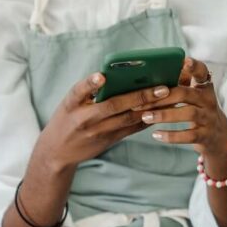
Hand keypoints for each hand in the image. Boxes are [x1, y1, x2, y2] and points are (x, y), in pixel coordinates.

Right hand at [34, 72, 171, 171]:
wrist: (57, 152)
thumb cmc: (65, 119)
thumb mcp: (69, 104)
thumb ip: (87, 91)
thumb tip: (115, 75)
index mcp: (71, 104)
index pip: (79, 91)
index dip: (90, 83)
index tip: (101, 76)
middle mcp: (85, 118)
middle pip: (114, 106)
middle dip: (139, 96)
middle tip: (162, 87)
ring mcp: (98, 131)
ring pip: (128, 118)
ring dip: (150, 107)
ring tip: (169, 97)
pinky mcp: (108, 140)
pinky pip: (131, 128)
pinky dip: (146, 118)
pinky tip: (162, 110)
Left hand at [139, 57, 226, 177]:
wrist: (217, 136)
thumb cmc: (198, 111)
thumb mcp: (194, 96)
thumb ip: (180, 85)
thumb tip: (150, 76)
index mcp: (204, 87)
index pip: (202, 72)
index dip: (195, 66)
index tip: (185, 61)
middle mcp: (208, 101)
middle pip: (186, 93)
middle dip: (164, 97)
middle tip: (144, 101)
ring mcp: (208, 118)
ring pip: (188, 114)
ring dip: (165, 115)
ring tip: (146, 117)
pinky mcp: (206, 135)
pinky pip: (188, 135)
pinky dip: (171, 136)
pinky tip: (156, 135)